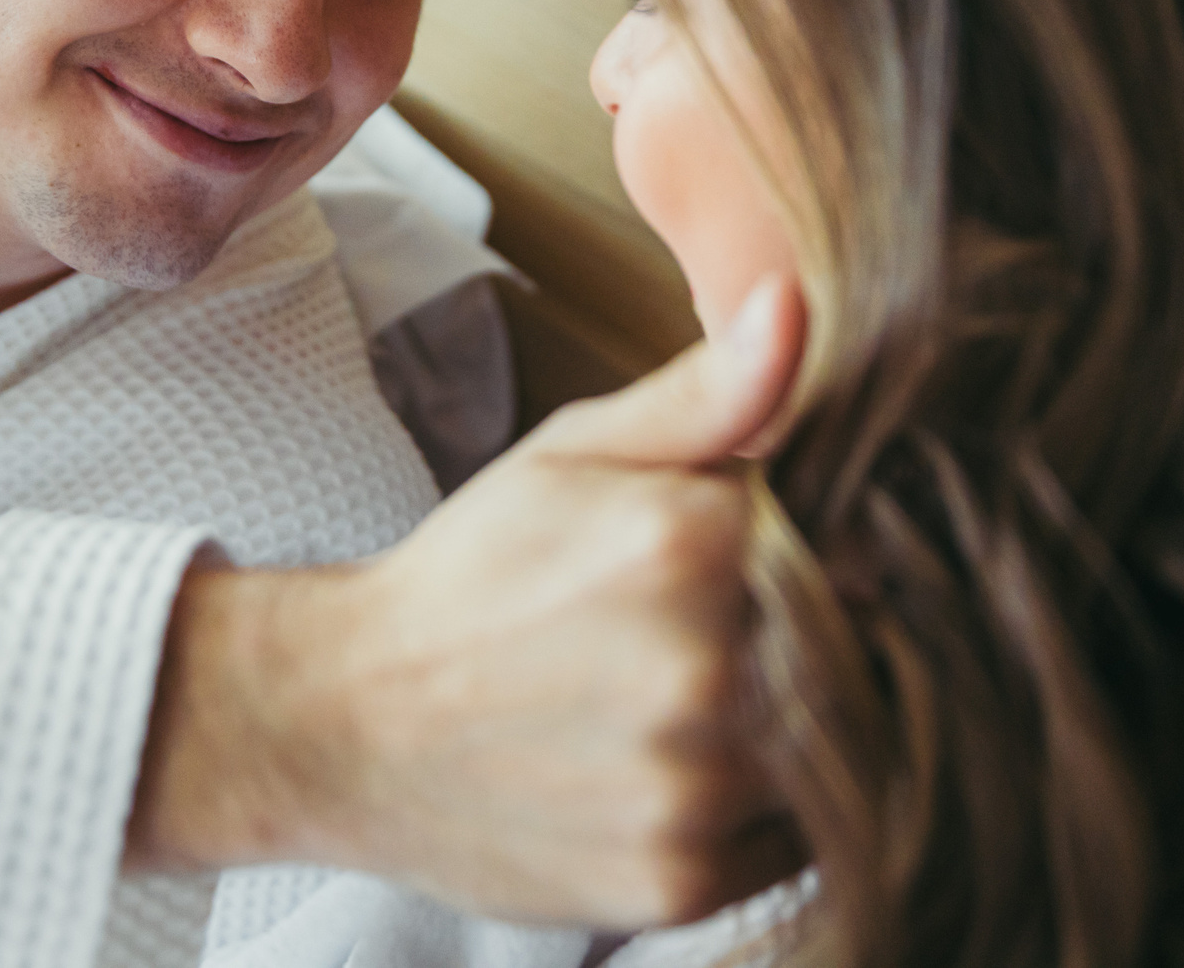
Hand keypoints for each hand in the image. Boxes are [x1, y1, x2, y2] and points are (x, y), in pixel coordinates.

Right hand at [126, 274, 808, 927]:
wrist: (342, 722)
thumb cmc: (473, 574)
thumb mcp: (577, 452)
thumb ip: (709, 392)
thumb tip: (801, 303)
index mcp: (692, 538)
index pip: (840, 547)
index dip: (794, 562)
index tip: (730, 576)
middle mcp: (704, 665)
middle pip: (838, 654)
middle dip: (782, 650)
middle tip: (681, 651)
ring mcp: (693, 785)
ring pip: (821, 757)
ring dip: (771, 739)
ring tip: (667, 714)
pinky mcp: (680, 881)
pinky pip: (782, 848)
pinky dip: (744, 822)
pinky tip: (659, 778)